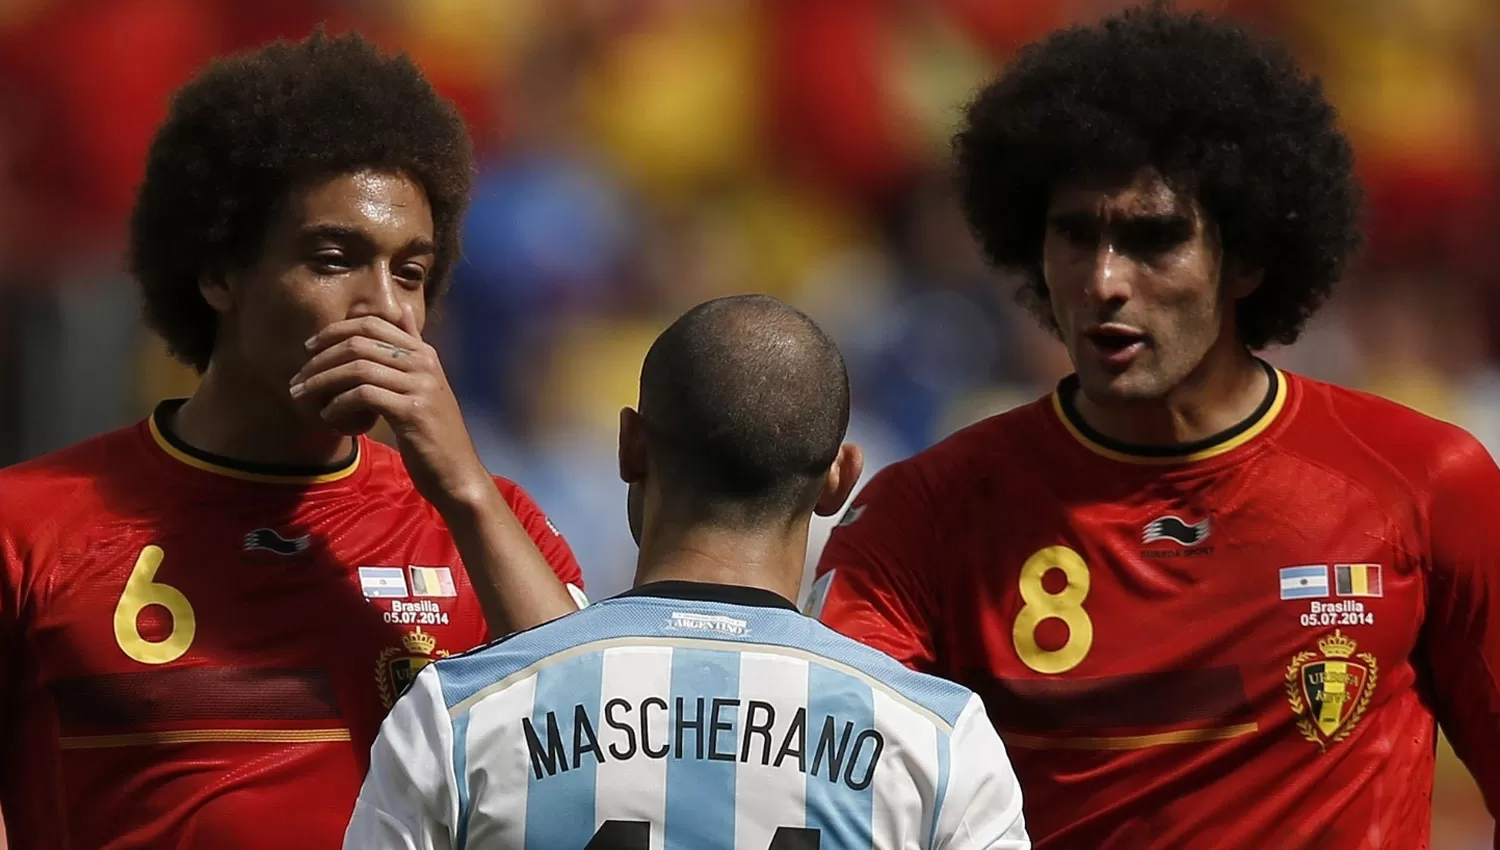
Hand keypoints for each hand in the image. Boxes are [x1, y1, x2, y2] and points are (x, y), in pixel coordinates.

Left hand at [290, 306, 491, 511]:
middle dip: (320, 360)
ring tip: (304, 397)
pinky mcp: (412, 411)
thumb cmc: (433, 431)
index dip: (335, 331)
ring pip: (357, 368)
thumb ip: (412, 347)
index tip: (310, 348)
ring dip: (322, 382)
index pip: (372, 324)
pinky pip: (364, 395)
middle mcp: (423, 363)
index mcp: (424, 353)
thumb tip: (401, 308)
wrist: (456, 471)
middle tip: (298, 379)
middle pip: (359, 344)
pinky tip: (329, 417)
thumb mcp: (425, 383)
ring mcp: (420, 385)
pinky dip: (339, 404)